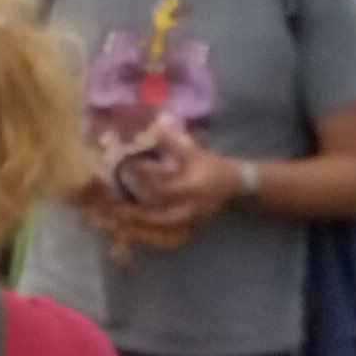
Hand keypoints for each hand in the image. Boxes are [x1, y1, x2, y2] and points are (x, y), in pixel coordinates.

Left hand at [117, 134, 242, 232]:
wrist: (237, 186)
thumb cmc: (214, 167)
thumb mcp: (194, 153)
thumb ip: (173, 143)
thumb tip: (156, 127)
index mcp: (191, 188)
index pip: (162, 187)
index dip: (144, 178)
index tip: (128, 169)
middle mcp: (189, 207)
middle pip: (159, 217)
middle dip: (138, 215)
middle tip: (117, 210)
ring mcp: (191, 219)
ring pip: (163, 225)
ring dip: (143, 222)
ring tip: (123, 216)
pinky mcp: (191, 224)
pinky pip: (169, 228)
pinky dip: (153, 225)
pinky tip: (139, 220)